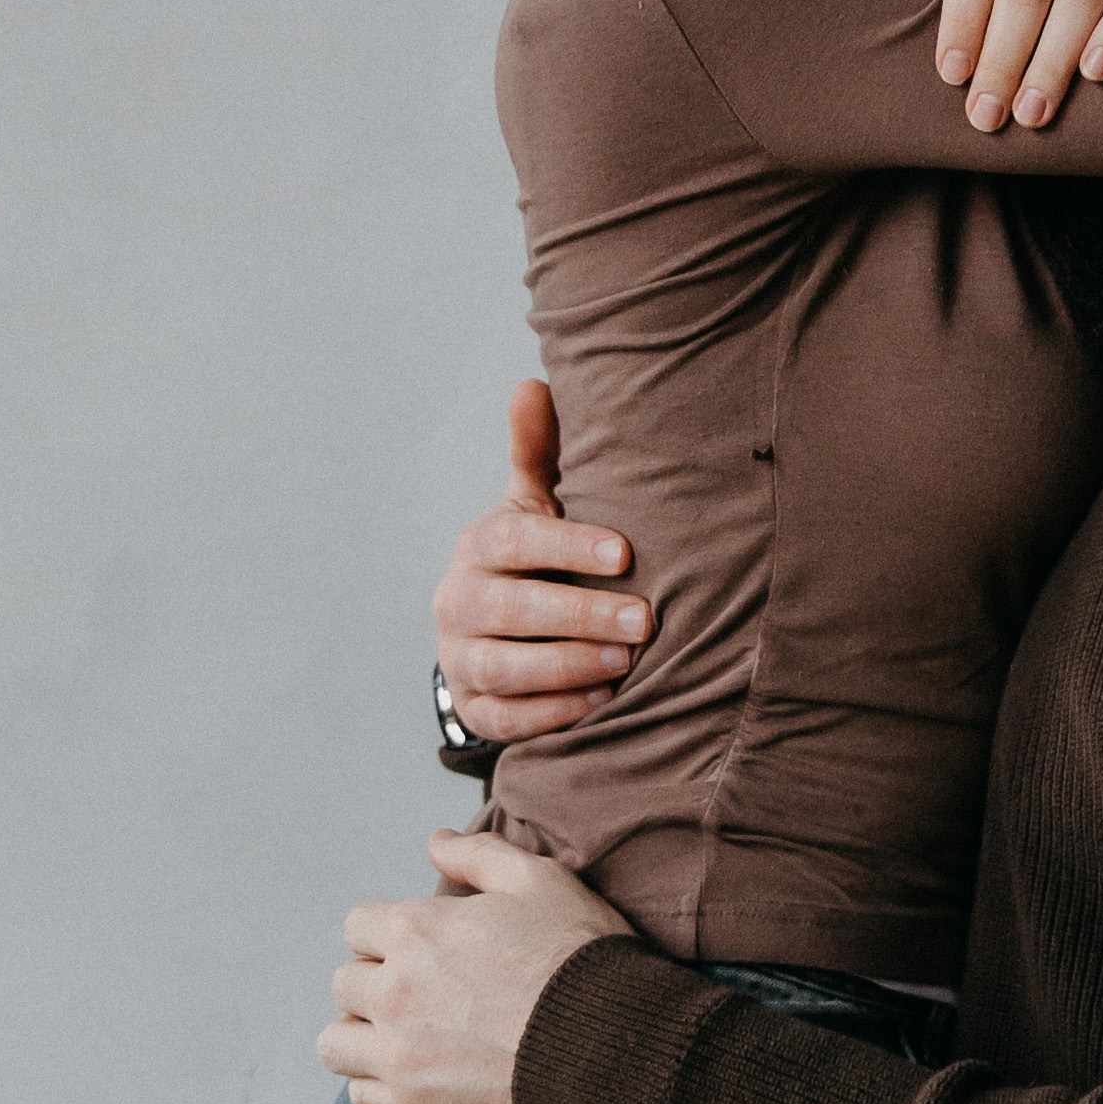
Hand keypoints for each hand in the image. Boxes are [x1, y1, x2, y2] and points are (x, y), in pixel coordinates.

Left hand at [320, 828, 630, 1103]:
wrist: (614, 1047)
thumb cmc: (581, 957)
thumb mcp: (541, 882)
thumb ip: (480, 856)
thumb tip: (434, 842)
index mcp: (416, 930)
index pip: (357, 925)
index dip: (390, 931)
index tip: (424, 945)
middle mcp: (394, 991)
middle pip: (344, 982)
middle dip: (377, 979)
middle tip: (424, 990)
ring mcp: (399, 1053)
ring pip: (334, 1042)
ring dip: (362, 1033)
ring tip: (404, 1033)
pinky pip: (359, 1093)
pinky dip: (379, 1081)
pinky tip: (418, 1070)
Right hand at [435, 380, 651, 741]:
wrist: (496, 632)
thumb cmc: (534, 558)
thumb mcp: (535, 507)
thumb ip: (538, 454)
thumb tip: (531, 384)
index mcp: (477, 546)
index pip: (514, 543)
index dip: (567, 547)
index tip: (625, 554)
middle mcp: (457, 602)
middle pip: (510, 610)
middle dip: (579, 616)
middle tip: (645, 620)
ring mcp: (460, 659)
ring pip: (505, 669)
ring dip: (568, 667)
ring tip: (625, 663)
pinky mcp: (474, 709)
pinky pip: (506, 719)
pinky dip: (552, 713)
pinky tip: (600, 701)